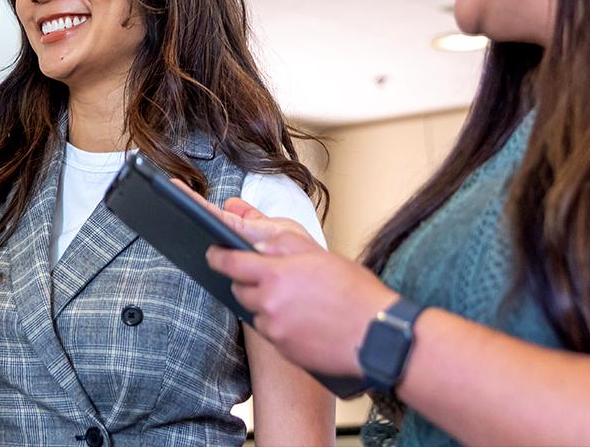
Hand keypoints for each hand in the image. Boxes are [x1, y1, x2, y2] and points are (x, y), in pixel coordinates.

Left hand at [204, 197, 396, 378]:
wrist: (378, 336)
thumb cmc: (354, 292)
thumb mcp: (317, 254)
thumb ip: (280, 244)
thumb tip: (251, 239)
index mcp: (274, 274)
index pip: (229, 262)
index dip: (217, 256)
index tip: (212, 252)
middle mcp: (269, 303)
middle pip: (239, 289)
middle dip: (245, 280)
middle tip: (268, 276)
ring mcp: (276, 330)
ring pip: (254, 311)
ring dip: (264, 303)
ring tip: (294, 298)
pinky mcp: (285, 351)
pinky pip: (270, 333)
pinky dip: (278, 323)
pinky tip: (300, 318)